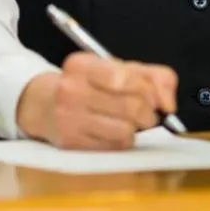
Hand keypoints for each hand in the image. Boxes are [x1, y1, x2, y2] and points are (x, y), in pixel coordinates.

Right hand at [15, 53, 177, 149]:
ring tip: (129, 123)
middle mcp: (72, 89)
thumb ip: (148, 75)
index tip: (161, 101)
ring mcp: (70, 117)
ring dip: (136, 129)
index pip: (127, 77)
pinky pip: (115, 146)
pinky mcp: (71, 142)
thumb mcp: (112, 68)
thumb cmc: (85, 84)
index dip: (153, 91)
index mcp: (82, 64)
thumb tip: (169, 102)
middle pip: (132, 106)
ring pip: (126, 131)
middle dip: (149, 114)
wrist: (41, 103)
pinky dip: (123, 141)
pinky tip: (114, 131)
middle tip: (147, 114)